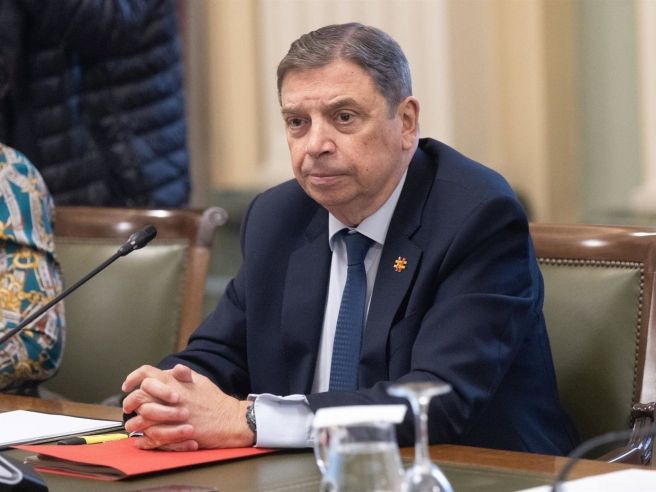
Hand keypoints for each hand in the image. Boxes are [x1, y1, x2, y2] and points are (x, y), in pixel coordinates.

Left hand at [122, 364, 253, 449]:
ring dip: (134, 422)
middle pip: (138, 396)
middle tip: (128, 407)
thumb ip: (183, 375)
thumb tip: (171, 369)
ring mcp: (170, 417)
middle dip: (130, 401)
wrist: (228, 421)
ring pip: (140, 418)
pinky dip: (143, 438)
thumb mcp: (200, 381)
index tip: (128, 385)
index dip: (133, 377)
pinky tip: (142, 438)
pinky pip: (149, 437)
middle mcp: (169, 398)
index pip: (146, 374)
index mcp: (175, 383)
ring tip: (133, 424)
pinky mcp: (173, 434)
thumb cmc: (215, 401)